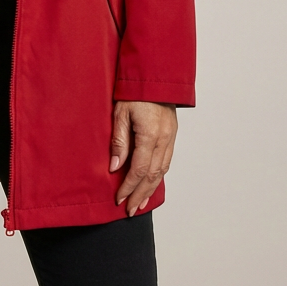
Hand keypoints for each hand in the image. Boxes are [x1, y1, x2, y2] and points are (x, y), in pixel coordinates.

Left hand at [110, 100, 177, 215]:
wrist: (155, 75)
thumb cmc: (134, 90)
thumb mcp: (120, 113)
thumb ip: (119, 141)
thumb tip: (114, 167)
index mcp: (150, 135)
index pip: (138, 170)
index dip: (128, 187)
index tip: (118, 198)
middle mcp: (163, 139)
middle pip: (152, 175)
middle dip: (140, 195)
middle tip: (130, 210)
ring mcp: (170, 137)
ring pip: (162, 171)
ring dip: (151, 189)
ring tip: (140, 203)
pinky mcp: (172, 134)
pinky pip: (167, 161)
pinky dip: (159, 176)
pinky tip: (152, 183)